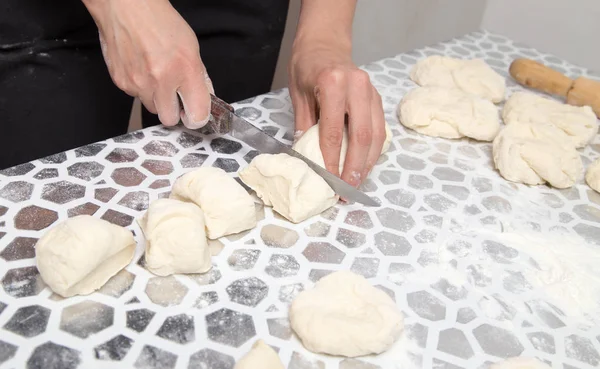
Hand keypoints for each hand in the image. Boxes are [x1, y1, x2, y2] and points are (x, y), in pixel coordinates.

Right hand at [83, 0, 212, 127]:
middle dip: (174, 111)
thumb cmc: (159, 21)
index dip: (197, 117)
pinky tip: (142, 68)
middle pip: (170, 119)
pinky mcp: (121, 82)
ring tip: (156, 75)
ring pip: (151, 108)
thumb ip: (199, 76)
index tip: (195, 113)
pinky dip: (140, 87)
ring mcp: (139, 83)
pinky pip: (135, 96)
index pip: (196, 115)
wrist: (125, 7)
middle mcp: (161, 80)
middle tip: (175, 95)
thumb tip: (205, 97)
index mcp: (185, 70)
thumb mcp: (191, 46)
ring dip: (156, 98)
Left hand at [288, 41, 385, 186]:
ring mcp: (371, 92)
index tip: (329, 181)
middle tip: (347, 190)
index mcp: (333, 84)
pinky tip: (365, 165)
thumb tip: (307, 159)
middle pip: (361, 137)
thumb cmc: (307, 67)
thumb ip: (304, 126)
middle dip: (354, 167)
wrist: (324, 43)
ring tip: (357, 183)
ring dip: (367, 163)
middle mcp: (357, 87)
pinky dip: (373, 151)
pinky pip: (379, 129)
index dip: (332, 160)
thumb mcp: (298, 95)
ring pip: (375, 135)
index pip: (333, 132)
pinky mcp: (378, 98)